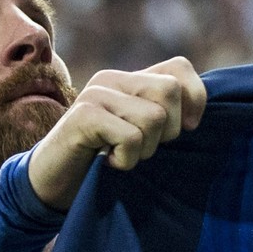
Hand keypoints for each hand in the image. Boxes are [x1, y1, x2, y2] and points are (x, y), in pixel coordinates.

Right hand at [28, 56, 206, 209]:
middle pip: (170, 91)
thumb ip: (166, 117)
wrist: (54, 183)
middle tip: (144, 148)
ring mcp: (95, 94)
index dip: (195, 99)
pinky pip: (131, 136)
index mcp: (130, 79)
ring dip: (145, 149)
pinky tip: (109, 163)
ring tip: (122, 155)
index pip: (180, 68)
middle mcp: (112, 78)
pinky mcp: (83, 116)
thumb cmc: (103, 162)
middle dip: (169, 131)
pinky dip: (127, 159)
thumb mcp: (143, 135)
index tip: (187, 130)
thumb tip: (199, 117)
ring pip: (154, 117)